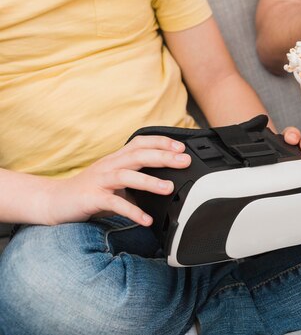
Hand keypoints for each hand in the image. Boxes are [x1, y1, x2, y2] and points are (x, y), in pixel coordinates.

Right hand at [42, 136, 191, 226]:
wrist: (54, 202)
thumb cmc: (90, 192)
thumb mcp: (116, 182)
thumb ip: (137, 181)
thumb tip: (168, 186)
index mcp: (116, 159)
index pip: (140, 142)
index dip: (161, 142)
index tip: (181, 147)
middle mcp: (109, 165)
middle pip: (138, 155)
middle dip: (163, 156)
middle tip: (184, 161)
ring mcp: (99, 180)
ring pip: (127, 175)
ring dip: (149, 181)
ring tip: (169, 188)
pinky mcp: (91, 198)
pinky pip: (114, 204)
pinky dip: (131, 211)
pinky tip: (146, 219)